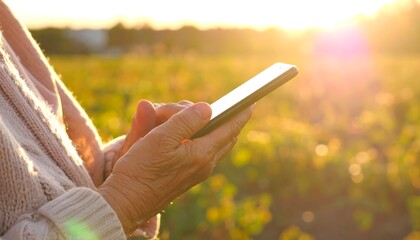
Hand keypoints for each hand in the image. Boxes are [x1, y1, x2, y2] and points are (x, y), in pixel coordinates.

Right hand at [99, 102, 252, 233]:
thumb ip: (186, 120)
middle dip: (213, 117)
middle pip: (223, 135)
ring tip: (166, 117)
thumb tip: (208, 107)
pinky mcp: (187, 175)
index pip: (230, 129)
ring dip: (199, 126)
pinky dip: (193, 137)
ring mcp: (197, 171)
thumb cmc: (140, 170)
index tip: (252, 101)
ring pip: (210, 142)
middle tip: (190, 108)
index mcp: (202, 154)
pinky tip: (175, 132)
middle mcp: (204, 164)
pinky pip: (199, 150)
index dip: (241, 113)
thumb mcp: (160, 138)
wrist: (126, 202)